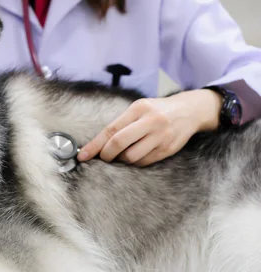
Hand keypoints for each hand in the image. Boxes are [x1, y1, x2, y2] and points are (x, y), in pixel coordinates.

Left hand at [77, 89, 222, 166]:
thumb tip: (97, 145)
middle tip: (103, 158)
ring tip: (121, 155)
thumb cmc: (157, 111)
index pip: (111, 130)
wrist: (190, 111)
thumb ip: (121, 124)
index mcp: (139, 108)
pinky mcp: (168, 149)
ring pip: (131, 157)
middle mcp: (151, 121)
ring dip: (121, 160)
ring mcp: (161, 136)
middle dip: (106, 155)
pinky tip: (134, 156)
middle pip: (119, 143)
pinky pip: (144, 162)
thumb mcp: (139, 109)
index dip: (94, 145)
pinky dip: (134, 162)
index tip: (82, 156)